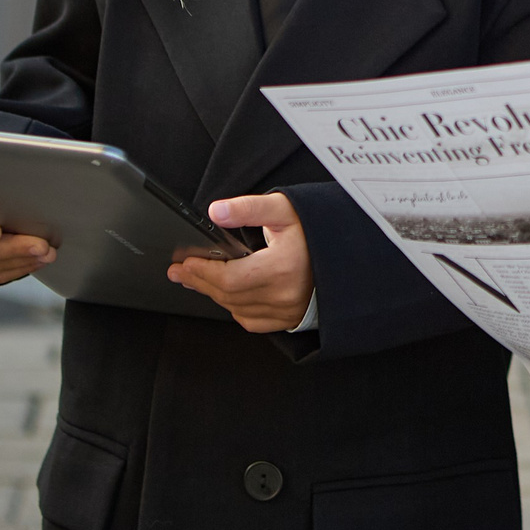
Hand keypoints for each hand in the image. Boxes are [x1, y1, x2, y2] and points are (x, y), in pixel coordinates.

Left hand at [169, 193, 312, 331]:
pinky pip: (250, 321)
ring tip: (198, 279)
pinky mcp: (289, 319)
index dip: (202, 271)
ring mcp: (286, 311)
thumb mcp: (285, 209)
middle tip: (180, 271)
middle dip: (199, 281)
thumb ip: (248, 209)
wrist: (348, 252)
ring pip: (235, 308)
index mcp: (282, 268)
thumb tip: (215, 211)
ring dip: (213, 294)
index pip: (228, 278)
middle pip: (227, 295)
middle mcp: (284, 295)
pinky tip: (227, 295)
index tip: (185, 262)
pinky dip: (234, 307)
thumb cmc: (319, 230)